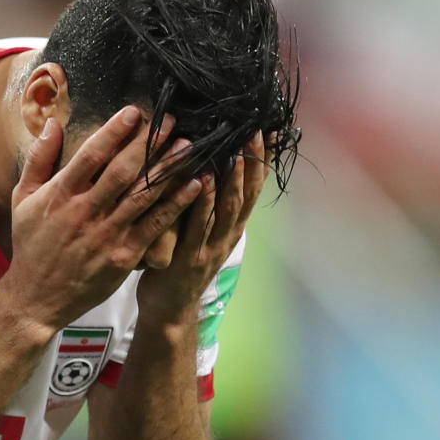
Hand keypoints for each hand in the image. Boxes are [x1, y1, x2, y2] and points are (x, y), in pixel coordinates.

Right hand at [0, 106, 202, 331]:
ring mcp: (107, 235)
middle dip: (149, 143)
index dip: (114, 131)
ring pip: (144, 195)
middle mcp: (85, 212)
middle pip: (123, 171)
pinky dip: (176, 204)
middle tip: (172, 120)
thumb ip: (38, 159)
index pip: (91, 155)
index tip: (134, 112)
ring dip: (169, 168)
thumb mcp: (23, 199)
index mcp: (61, 195)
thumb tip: (52, 122)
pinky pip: (155, 225)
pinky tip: (195, 185)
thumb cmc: (30, 246)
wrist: (36, 298)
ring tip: (189, 146)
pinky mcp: (124, 255)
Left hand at [135, 131, 269, 323]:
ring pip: (228, 208)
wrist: (170, 310)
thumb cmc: (181, 264)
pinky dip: (203, 201)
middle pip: (247, 193)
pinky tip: (203, 179)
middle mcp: (228, 234)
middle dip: (253, 160)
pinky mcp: (190, 257)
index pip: (254, 187)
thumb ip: (209, 204)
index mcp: (232, 226)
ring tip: (238, 148)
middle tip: (256, 129)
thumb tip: (210, 163)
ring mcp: (211, 246)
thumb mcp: (202, 231)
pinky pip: (198, 226)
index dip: (262, 159)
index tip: (269, 129)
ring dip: (234, 177)